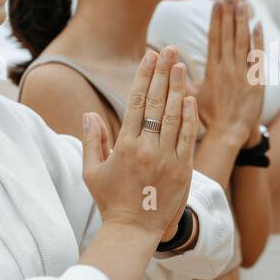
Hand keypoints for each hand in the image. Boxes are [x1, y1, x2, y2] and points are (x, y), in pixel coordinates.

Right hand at [80, 47, 196, 241]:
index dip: (144, 76)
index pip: (135, 102)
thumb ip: (92, 140)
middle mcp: (147, 148)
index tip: (150, 56)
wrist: (134, 231)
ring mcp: (167, 158)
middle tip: (169, 49)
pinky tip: (191, 98)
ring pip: (173, 116)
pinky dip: (190, 117)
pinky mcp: (183, 170)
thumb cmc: (111, 201)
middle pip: (156, 102)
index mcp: (124, 146)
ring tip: (181, 65)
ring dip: (178, 88)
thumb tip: (89, 112)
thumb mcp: (92, 171)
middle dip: (163, 72)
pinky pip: (188, 138)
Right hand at [191, 0, 264, 145]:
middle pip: (228, 35)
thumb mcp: (190, 94)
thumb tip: (166, 57)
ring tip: (242, 2)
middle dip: (229, 12)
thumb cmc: (208, 115)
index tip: (217, 2)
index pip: (214, 38)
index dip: (216, 19)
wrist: (229, 133)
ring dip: (243, 20)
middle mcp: (227, 69)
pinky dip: (258, 40)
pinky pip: (257, 56)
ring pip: (243, 41)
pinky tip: (258, 24)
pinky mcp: (256, 81)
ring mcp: (242, 74)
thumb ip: (181, 74)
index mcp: (211, 70)